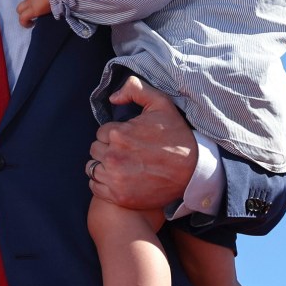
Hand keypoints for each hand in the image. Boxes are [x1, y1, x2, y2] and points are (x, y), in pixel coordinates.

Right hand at [16, 0, 51, 26]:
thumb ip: (44, 12)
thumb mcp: (53, 9)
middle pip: (19, 9)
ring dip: (32, 1)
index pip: (22, 18)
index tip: (32, 24)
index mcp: (35, 8)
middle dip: (23, 13)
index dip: (24, 23)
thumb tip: (43, 14)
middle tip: (32, 14)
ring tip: (43, 0)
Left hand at [87, 76, 195, 209]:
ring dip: (102, 166)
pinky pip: (95, 187)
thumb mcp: (161, 103)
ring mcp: (114, 178)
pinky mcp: (118, 196)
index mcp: (119, 134)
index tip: (127, 140)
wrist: (193, 171)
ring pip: (92, 168)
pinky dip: (102, 183)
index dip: (113, 135)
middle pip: (95, 150)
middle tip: (125, 153)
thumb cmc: (177, 136)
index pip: (101, 133)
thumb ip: (135, 89)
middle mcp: (113, 156)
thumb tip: (112, 98)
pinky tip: (117, 179)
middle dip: (107, 149)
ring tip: (120, 166)